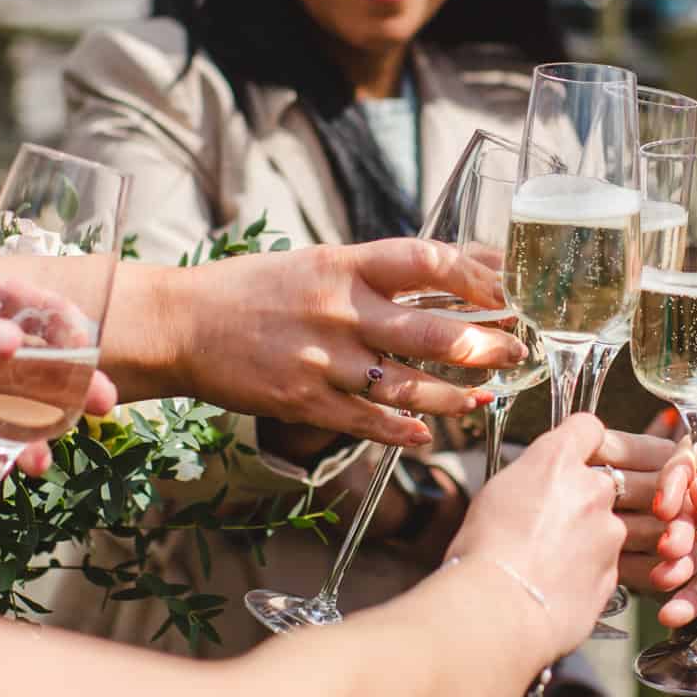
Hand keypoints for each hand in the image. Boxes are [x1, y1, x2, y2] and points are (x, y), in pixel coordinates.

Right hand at [126, 240, 523, 448]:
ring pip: (407, 385)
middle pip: (432, 331)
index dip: (477, 276)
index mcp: (345, 265)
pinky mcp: (304, 402)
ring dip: (454, 396)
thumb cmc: (254, 290)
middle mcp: (339, 310)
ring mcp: (322, 360)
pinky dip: (402, 431)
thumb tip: (450, 273)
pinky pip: (366, 422)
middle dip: (484, 345)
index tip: (508, 292)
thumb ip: (378, 272)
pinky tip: (426, 434)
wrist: (181, 324)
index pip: (429, 262)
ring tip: (483, 399)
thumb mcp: (318, 263)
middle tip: (514, 351)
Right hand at [449, 414, 620, 662]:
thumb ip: (528, 483)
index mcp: (557, 461)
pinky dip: (586, 573)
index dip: (579, 441)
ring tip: (546, 562)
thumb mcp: (494, 496)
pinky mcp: (614, 573)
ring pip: (605, 527)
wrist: (498, 610)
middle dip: (582, 499)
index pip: (587, 428)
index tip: (570, 455)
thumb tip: (533, 490)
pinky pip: (604, 565)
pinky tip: (555, 586)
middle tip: (549, 522)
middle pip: (600, 482)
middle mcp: (592, 489)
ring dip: (585, 539)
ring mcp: (609, 533)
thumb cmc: (482, 552)